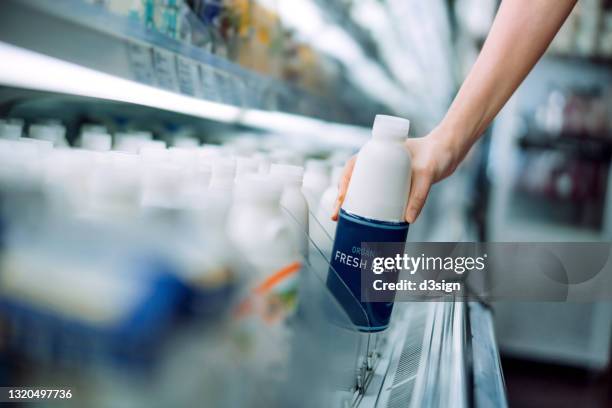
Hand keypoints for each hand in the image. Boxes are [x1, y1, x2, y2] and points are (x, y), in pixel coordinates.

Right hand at [332, 127, 457, 222]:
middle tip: (336, 216)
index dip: (343, 181)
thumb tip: (408, 220)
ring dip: (349, 205)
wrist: (448, 154)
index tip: (342, 198)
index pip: (353, 165)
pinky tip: (359, 221)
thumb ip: (420, 194)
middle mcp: (377, 164)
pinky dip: (363, 207)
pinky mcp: (392, 186)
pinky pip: (372, 196)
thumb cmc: (436, 156)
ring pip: (360, 190)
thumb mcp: (427, 173)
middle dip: (340, 199)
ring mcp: (383, 175)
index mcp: (379, 152)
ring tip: (343, 222)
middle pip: (351, 181)